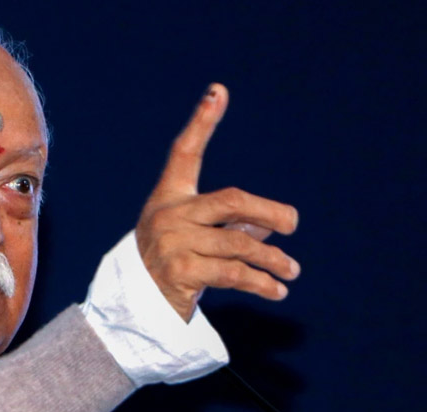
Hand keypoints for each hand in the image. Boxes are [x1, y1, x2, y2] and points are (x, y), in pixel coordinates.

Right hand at [136, 84, 299, 320]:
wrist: (134, 306)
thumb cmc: (172, 262)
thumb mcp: (198, 236)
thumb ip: (233, 224)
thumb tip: (273, 223)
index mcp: (170, 197)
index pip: (185, 153)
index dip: (202, 122)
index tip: (218, 90)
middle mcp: (169, 215)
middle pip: (231, 202)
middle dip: (269, 212)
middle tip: (292, 224)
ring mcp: (173, 243)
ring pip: (239, 243)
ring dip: (272, 259)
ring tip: (292, 270)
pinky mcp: (180, 272)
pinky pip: (233, 273)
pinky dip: (261, 283)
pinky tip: (277, 290)